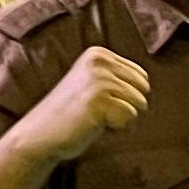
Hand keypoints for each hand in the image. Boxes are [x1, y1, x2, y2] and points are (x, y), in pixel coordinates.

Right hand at [27, 45, 153, 161]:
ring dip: (120, 117)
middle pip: (143, 89)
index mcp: (99, 54)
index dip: (125, 96)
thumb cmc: (71, 113)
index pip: (141, 76)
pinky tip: (93, 124)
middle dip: (126, 106)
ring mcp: (99, 80)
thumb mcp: (92, 83)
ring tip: (94, 117)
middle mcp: (100, 62)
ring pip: (139, 104)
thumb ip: (115, 76)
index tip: (97, 100)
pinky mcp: (99, 100)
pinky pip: (130, 118)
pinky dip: (116, 127)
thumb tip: (147, 82)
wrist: (40, 134)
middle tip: (97, 111)